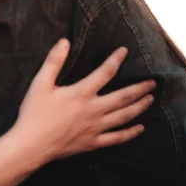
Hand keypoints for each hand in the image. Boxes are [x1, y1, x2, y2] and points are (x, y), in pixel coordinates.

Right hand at [14, 39, 154, 161]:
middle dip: (139, 88)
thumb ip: (54, 61)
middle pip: (123, 97)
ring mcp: (95, 127)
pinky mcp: (92, 142)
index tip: (124, 51)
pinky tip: (139, 128)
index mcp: (81, 93)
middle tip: (153, 82)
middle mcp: (93, 110)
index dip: (116, 60)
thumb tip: (64, 41)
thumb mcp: (40, 83)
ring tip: (150, 99)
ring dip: (139, 107)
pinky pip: (116, 138)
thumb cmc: (34, 112)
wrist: (32, 144)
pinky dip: (130, 133)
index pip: (105, 73)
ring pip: (124, 116)